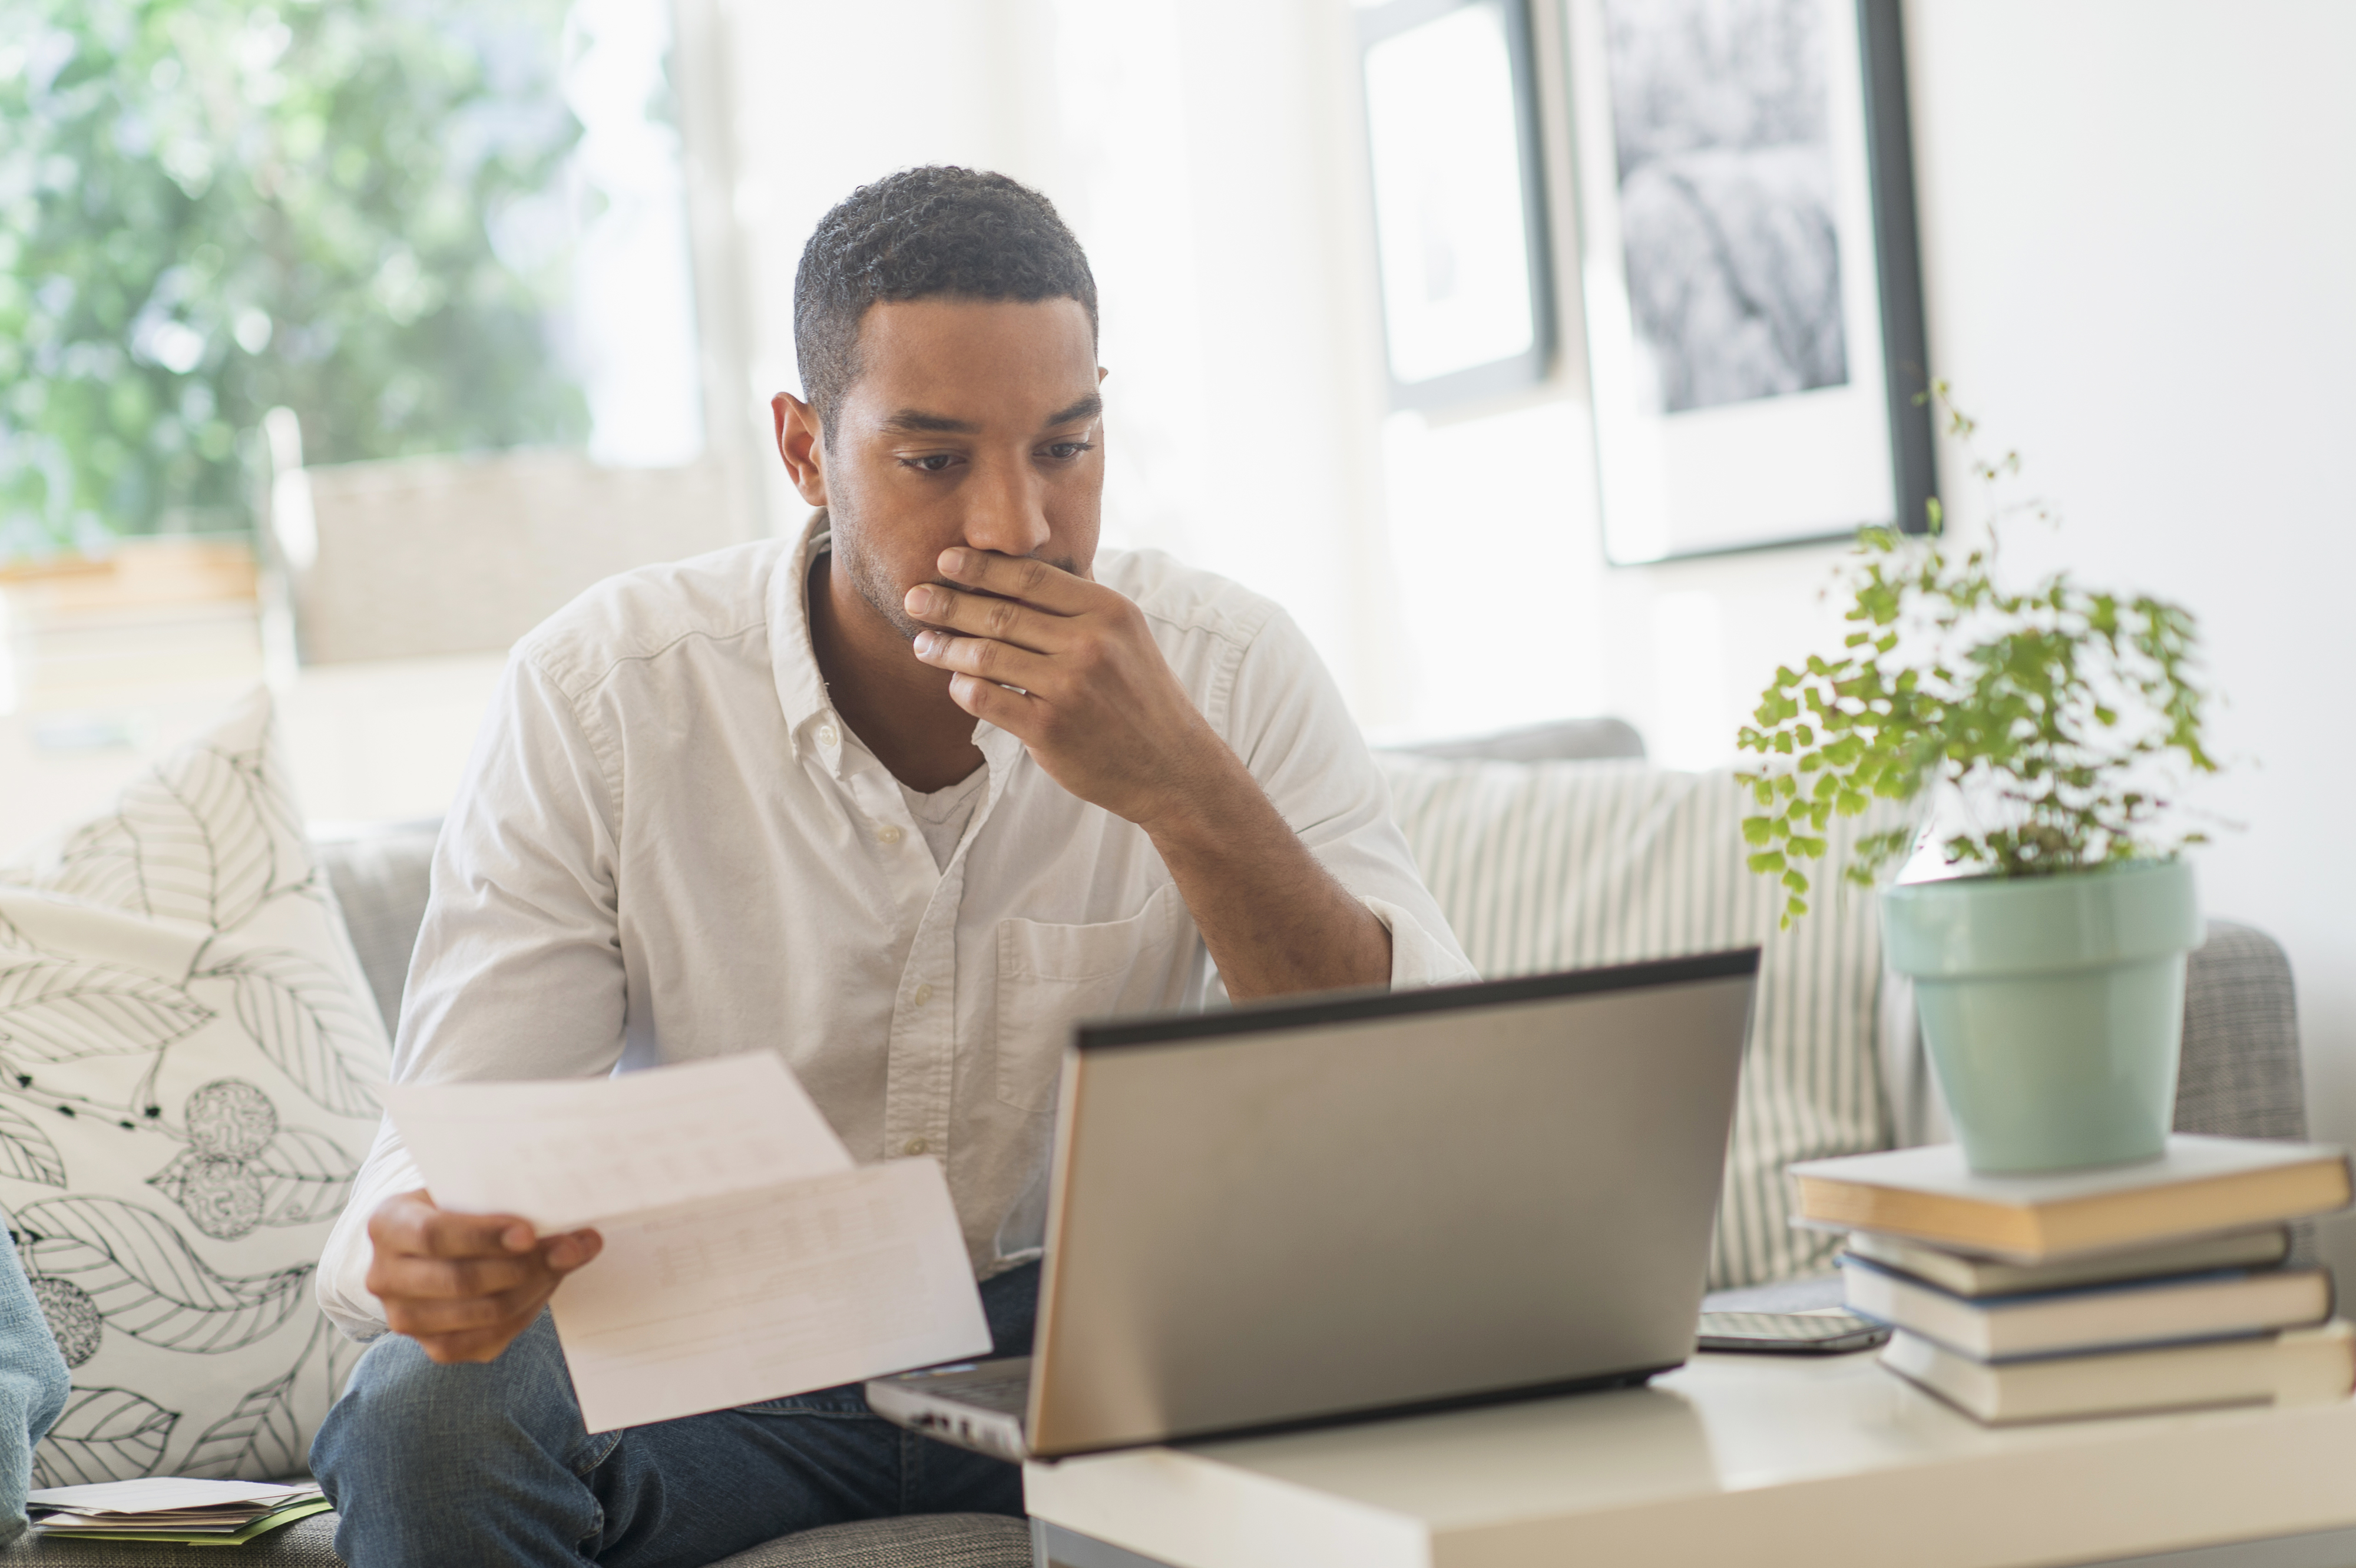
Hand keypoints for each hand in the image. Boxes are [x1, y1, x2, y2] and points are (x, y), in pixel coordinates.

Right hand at [365, 1189, 601, 1364]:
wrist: (431, 1245)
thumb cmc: (456, 1209)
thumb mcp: (465, 1191)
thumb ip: (502, 1200)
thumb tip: (567, 1223)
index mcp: (387, 1225)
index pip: (433, 1234)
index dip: (484, 1236)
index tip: (529, 1233)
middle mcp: (385, 1276)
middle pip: (460, 1280)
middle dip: (524, 1266)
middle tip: (569, 1248)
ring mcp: (405, 1318)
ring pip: (481, 1314)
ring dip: (534, 1289)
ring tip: (566, 1262)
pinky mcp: (433, 1347)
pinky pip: (487, 1340)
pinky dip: (526, 1314)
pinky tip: (546, 1286)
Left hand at [906, 548, 1241, 829]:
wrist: (1173, 768)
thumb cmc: (1141, 699)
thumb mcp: (1126, 638)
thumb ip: (1079, 607)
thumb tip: (1018, 573)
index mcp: (1109, 611)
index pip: (1032, 577)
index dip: (982, 566)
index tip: (946, 559)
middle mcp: (1090, 644)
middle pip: (1000, 613)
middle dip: (949, 603)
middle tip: (915, 598)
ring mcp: (1070, 687)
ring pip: (986, 655)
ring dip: (946, 648)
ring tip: (923, 645)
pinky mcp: (1050, 729)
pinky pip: (986, 698)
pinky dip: (963, 688)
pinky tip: (955, 683)